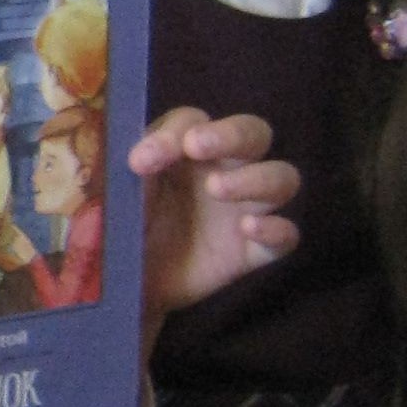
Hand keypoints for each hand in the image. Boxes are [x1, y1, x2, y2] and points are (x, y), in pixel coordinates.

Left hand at [133, 106, 299, 326]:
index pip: (193, 121)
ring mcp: (245, 208)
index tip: (141, 160)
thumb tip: (141, 158)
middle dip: (231, 134)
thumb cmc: (122, 226)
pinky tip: (249, 229)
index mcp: (186, 150)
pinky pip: (287, 235)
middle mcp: (224, 169)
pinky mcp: (255, 249)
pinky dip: (275, 229)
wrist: (126, 285)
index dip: (172, 133)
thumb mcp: (119, 194)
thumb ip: (130, 172)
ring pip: (282, 177)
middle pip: (253, 133)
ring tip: (216, 189)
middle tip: (198, 146)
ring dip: (254, 178)